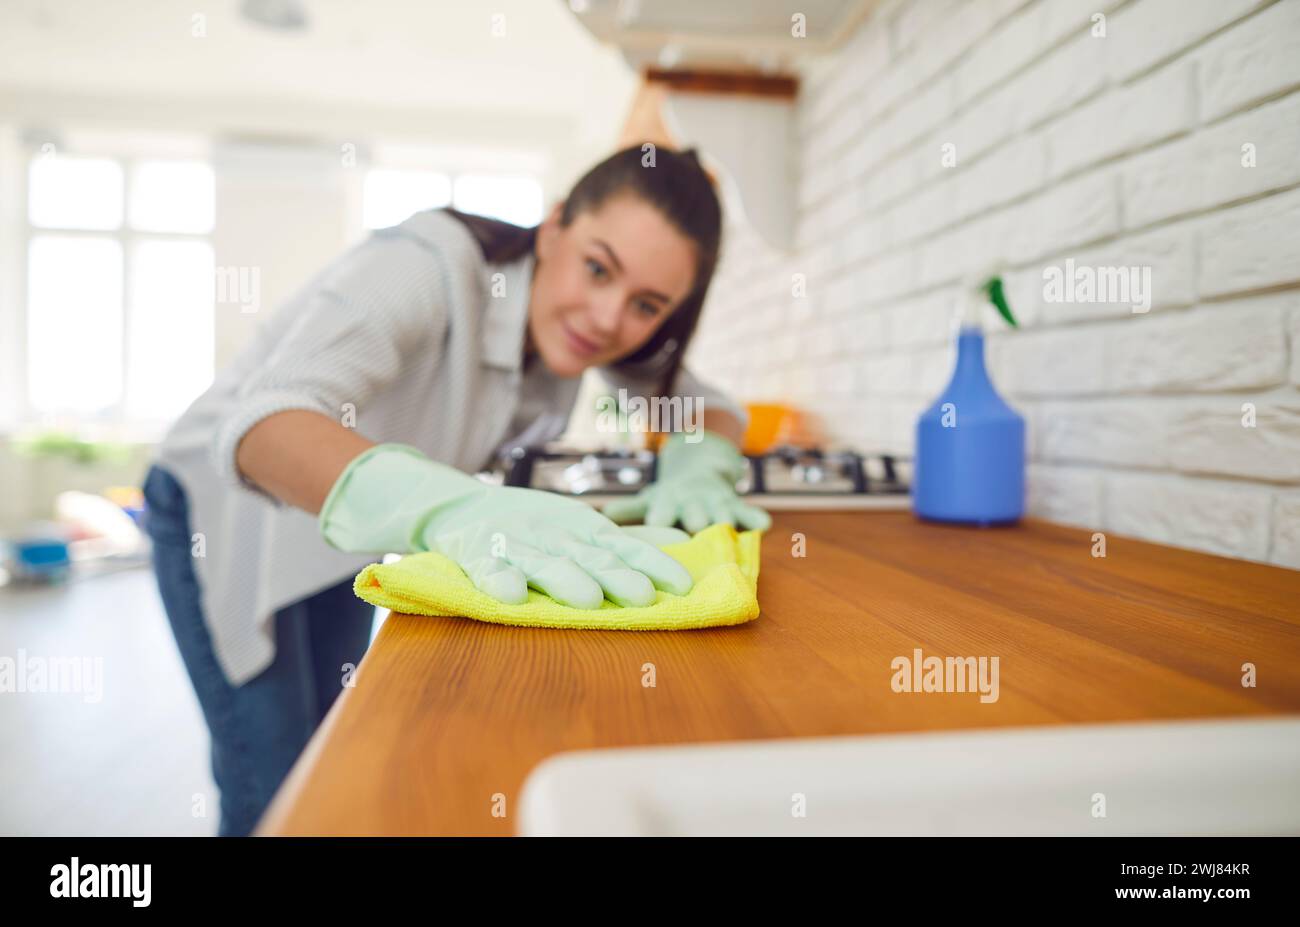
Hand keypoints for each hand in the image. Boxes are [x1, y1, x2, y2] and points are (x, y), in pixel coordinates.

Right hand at [420, 484, 693, 607]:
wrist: (462, 507)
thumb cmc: (536, 525)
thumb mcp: (584, 526)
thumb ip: (631, 538)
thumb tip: (683, 541)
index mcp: (584, 529)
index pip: (626, 546)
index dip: (653, 564)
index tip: (683, 585)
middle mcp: (555, 535)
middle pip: (590, 557)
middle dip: (618, 575)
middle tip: (643, 596)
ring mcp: (517, 545)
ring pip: (545, 564)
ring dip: (567, 579)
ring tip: (590, 599)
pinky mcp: (479, 555)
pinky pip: (489, 569)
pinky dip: (499, 580)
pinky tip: (512, 597)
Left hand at [602, 430, 771, 533]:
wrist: (701, 468)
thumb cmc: (669, 496)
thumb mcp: (648, 500)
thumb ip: (628, 511)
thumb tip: (599, 518)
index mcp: (667, 502)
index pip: (661, 515)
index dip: (659, 525)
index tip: (654, 544)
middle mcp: (691, 501)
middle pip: (695, 517)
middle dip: (696, 527)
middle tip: (695, 546)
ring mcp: (717, 502)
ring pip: (723, 516)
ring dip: (724, 527)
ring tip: (727, 545)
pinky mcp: (738, 503)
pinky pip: (750, 512)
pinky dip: (755, 519)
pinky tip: (761, 527)